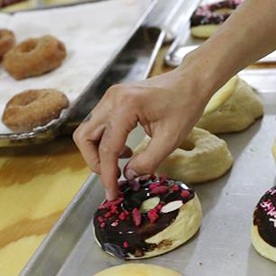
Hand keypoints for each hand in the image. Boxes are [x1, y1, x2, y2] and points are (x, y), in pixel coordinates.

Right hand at [73, 67, 210, 199]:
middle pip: (85, 137)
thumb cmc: (185, 105)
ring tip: (121, 162)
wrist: (190, 82)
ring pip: (87, 130)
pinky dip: (105, 141)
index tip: (112, 193)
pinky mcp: (113, 99)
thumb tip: (128, 176)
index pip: (107, 148)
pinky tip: (124, 149)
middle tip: (112, 177)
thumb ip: (147, 161)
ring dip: (98, 152)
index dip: (107, 174)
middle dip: (95, 162)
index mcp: (125, 106)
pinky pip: (98, 124)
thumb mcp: (170, 139)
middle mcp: (112, 98)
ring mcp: (110, 97)